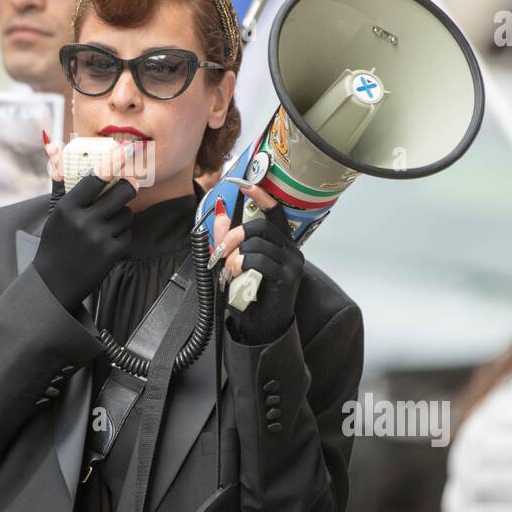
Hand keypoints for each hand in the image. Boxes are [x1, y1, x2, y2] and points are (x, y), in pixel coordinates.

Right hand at [32, 144, 139, 310]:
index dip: (113, 163)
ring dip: (122, 215)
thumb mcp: (55, 214)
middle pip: (121, 192)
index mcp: (67, 208)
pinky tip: (108, 240)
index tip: (125, 151)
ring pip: (127, 213)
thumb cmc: (55, 244)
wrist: (54, 282)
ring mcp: (99, 237)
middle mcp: (84, 221)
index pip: (96, 178)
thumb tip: (54, 147)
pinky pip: (128, 233)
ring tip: (107, 223)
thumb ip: (62, 184)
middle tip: (128, 185)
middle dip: (128, 187)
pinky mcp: (112, 252)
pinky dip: (121, 234)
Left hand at [213, 182, 304, 344]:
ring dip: (235, 255)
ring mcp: (292, 264)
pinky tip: (236, 275)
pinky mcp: (287, 278)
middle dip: (235, 234)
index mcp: (281, 244)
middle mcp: (291, 250)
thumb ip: (228, 241)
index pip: (275, 212)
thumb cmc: (252, 295)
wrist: (263, 327)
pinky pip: (260, 260)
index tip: (245, 184)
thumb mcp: (236, 264)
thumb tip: (219, 215)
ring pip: (258, 243)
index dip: (261, 196)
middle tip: (222, 250)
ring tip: (229, 270)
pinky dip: (242, 264)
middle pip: (261, 226)